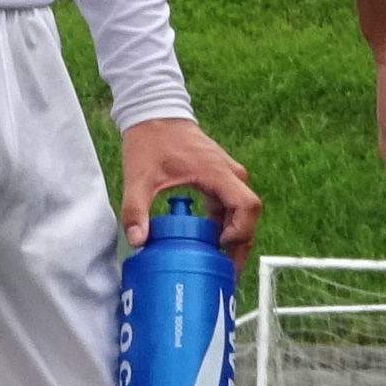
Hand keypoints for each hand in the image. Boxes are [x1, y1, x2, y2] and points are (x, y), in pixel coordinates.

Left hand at [120, 119, 260, 259]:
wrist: (154, 113)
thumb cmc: (150, 141)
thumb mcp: (139, 177)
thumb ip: (136, 209)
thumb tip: (137, 241)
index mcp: (217, 173)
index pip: (247, 206)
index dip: (240, 231)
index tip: (219, 247)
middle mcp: (229, 174)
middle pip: (248, 215)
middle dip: (239, 244)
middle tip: (224, 271)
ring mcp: (226, 176)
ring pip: (241, 212)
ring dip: (232, 237)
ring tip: (216, 263)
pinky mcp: (218, 179)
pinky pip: (230, 206)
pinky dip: (223, 226)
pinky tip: (208, 244)